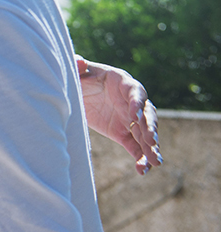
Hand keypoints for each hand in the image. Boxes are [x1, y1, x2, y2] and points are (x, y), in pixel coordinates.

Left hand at [77, 56, 161, 174]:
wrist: (75, 93)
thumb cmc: (79, 78)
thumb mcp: (76, 72)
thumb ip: (77, 67)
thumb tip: (79, 61)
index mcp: (122, 82)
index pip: (136, 91)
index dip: (137, 102)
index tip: (134, 115)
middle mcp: (131, 102)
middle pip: (147, 114)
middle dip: (150, 128)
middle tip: (151, 141)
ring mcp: (129, 119)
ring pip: (145, 134)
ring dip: (151, 147)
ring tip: (155, 162)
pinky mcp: (122, 133)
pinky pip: (135, 146)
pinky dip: (140, 158)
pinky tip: (143, 170)